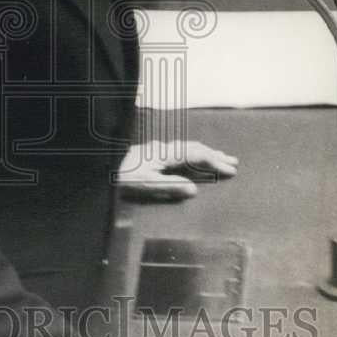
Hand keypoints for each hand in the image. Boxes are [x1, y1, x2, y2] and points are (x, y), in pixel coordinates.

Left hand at [116, 140, 237, 201]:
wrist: (102, 164)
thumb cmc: (121, 176)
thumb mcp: (144, 185)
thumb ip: (169, 186)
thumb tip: (194, 189)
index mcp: (164, 154)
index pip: (196, 155)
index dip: (215, 162)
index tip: (230, 170)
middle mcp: (163, 148)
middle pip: (195, 148)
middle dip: (215, 155)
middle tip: (234, 162)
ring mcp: (158, 148)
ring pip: (188, 147)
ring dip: (205, 152)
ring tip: (221, 158)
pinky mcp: (153, 152)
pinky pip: (180, 150)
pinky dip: (194, 153)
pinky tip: (195, 156)